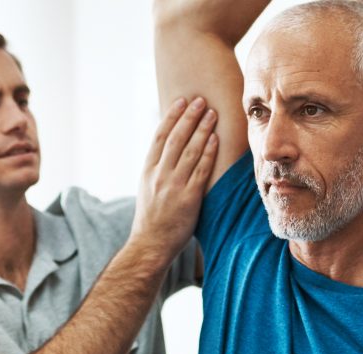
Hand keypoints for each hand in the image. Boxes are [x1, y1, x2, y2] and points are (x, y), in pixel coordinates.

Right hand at [130, 97, 218, 256]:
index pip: (160, 137)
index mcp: (147, 170)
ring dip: (202, 129)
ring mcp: (173, 186)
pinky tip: (216, 139)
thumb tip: (171, 150)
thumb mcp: (147, 188)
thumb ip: (158, 169)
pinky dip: (208, 153)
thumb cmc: (151, 218)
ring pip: (189, 151)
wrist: (150, 244)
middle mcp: (159, 175)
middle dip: (189, 117)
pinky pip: (200, 170)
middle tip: (200, 100)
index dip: (171, 117)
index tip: (181, 101)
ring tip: (212, 113)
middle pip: (175, 138)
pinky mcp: (189, 198)